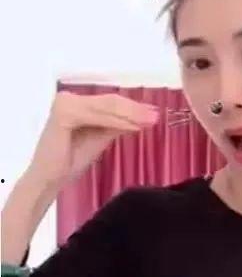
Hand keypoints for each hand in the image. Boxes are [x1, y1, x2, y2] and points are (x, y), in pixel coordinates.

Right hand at [27, 90, 158, 187]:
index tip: (154, 114)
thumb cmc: (70, 160)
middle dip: (136, 110)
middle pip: (110, 102)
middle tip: (156, 115)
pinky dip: (117, 122)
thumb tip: (142, 118)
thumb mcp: (100, 138)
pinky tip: (133, 126)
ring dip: (131, 114)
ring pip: (106, 107)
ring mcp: (66, 104)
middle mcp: (69, 98)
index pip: (110, 102)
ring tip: (150, 120)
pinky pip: (97, 117)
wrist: (49, 178)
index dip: (134, 107)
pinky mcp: (64, 113)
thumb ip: (117, 126)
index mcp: (77, 102)